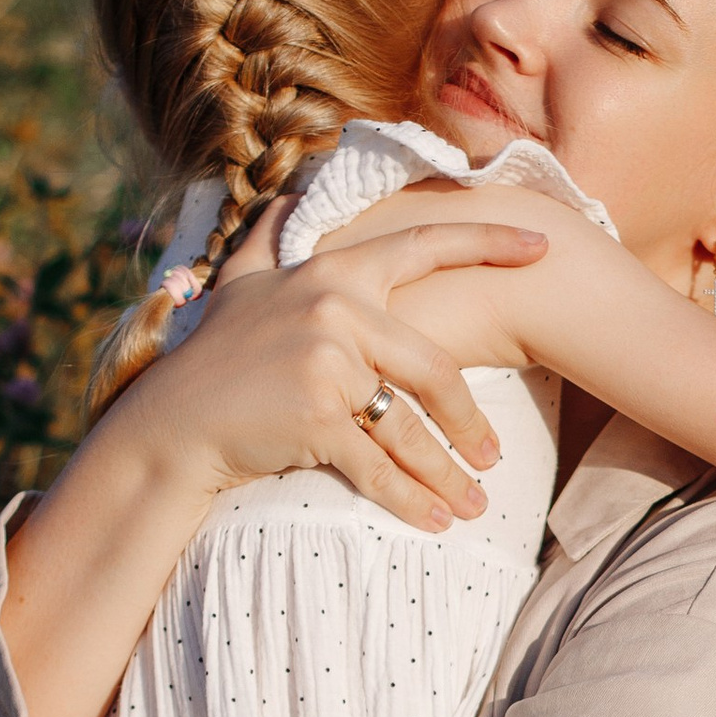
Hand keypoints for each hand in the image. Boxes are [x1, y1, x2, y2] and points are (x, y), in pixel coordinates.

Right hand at [133, 209, 548, 533]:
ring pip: (411, 427)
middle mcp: (336, 308)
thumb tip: (288, 192)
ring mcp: (327, 363)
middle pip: (435, 368)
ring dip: (448, 475)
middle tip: (493, 457)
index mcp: (334, 273)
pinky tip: (436, 523)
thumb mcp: (240, 283)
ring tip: (473, 505)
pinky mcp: (316, 416)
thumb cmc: (214, 357)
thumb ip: (270, 238)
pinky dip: (411, 501)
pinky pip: (379, 466)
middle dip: (470, 422)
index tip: (543, 247)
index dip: (488, 243)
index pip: (425, 245)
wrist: (172, 422)